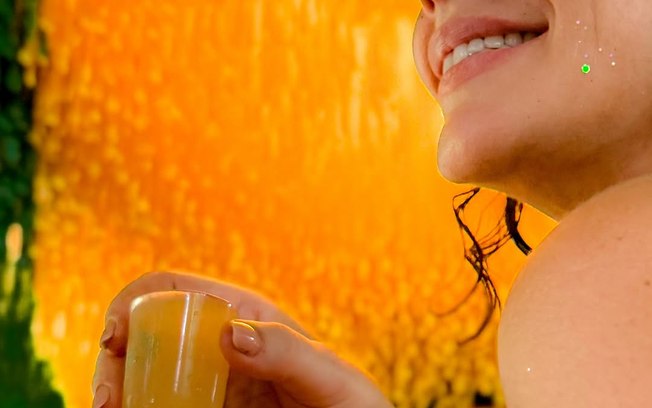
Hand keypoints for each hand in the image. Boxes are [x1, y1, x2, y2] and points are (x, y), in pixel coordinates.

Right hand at [92, 271, 391, 407]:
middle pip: (149, 332)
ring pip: (149, 372)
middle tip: (110, 401)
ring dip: (122, 387)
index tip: (115, 340)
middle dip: (117, 357)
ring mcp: (214, 380)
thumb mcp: (331, 377)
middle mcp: (222, 343)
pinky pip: (166, 404)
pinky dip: (142, 407)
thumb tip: (229, 333)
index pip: (176, 289)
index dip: (134, 302)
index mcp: (246, 316)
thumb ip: (287, 352)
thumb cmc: (353, 406)